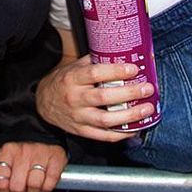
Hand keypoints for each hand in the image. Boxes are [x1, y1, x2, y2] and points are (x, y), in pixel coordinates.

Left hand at [0, 142, 66, 191]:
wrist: (38, 137)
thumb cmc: (15, 159)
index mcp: (6, 151)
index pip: (0, 183)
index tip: (7, 189)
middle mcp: (23, 150)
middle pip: (17, 187)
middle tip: (21, 186)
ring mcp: (40, 153)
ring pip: (34, 186)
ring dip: (33, 191)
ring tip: (31, 184)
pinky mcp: (56, 157)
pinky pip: (50, 183)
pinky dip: (46, 188)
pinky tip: (43, 182)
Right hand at [36, 55, 154, 141]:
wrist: (43, 103)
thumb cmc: (64, 82)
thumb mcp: (74, 67)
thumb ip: (95, 62)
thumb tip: (121, 54)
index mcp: (73, 78)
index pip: (95, 73)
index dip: (116, 71)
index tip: (133, 69)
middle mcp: (75, 98)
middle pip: (104, 97)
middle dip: (129, 93)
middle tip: (147, 88)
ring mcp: (78, 117)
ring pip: (105, 120)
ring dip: (130, 116)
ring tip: (147, 109)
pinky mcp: (82, 131)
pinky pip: (104, 136)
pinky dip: (121, 134)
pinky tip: (135, 128)